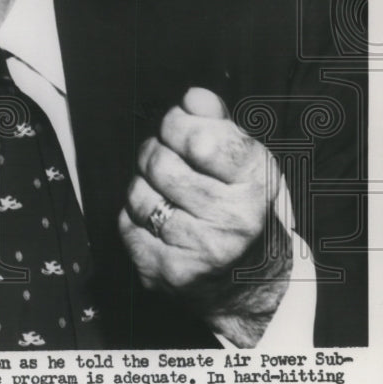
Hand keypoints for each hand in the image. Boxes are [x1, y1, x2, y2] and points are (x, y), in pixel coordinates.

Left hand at [119, 87, 291, 345]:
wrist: (251, 285)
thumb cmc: (246, 213)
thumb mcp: (249, 165)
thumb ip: (219, 125)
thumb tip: (194, 97)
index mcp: (256, 187)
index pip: (200, 139)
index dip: (180, 124)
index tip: (180, 126)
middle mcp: (230, 222)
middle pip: (161, 163)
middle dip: (157, 152)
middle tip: (171, 161)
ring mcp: (196, 250)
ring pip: (138, 193)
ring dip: (144, 186)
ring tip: (168, 194)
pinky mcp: (165, 271)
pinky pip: (127, 224)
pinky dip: (135, 217)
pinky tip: (161, 222)